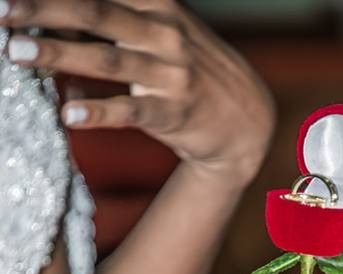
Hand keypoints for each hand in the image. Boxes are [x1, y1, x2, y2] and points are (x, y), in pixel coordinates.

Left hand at [2, 0, 274, 184]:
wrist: (246, 121)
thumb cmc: (194, 72)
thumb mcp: (167, 35)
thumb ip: (119, 25)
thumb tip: (53, 28)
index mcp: (162, 9)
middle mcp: (167, 35)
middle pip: (99, 14)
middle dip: (46, 9)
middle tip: (2, 10)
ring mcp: (173, 75)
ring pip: (110, 60)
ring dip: (61, 55)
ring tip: (17, 52)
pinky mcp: (174, 113)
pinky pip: (132, 111)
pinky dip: (100, 112)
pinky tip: (69, 114)